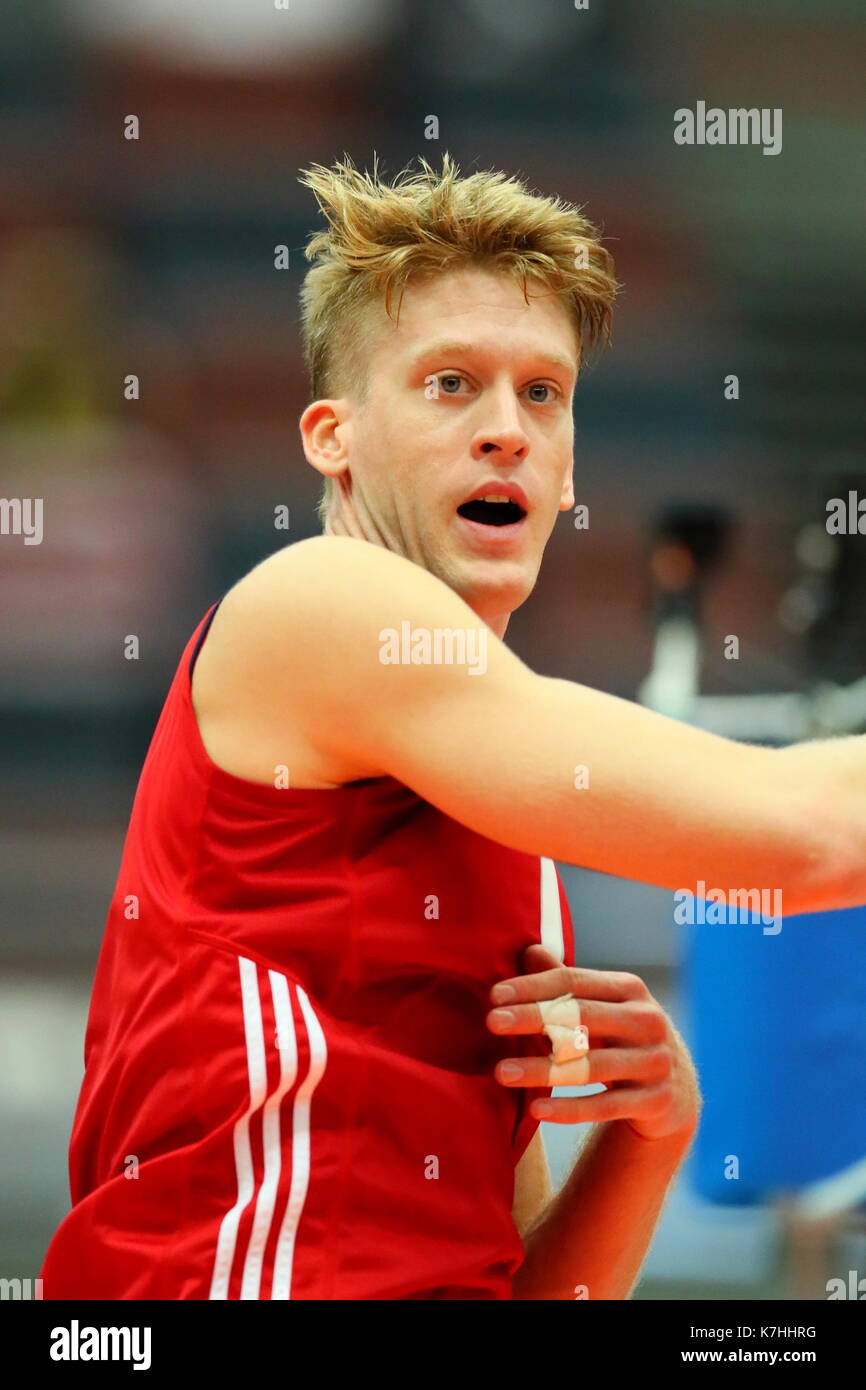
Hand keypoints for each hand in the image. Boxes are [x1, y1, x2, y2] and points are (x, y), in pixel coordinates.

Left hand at [487, 944, 701, 1142]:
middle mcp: (647, 1020)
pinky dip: (570, 1108)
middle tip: (491, 1023)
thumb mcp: (601, 1007)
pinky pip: (606, 1107)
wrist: (676, 1092)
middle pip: (581, 1016)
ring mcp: (656, 1062)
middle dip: (533, 1017)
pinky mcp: (657, 1101)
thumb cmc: (622, 1038)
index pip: (574, 981)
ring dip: (542, 1068)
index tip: (494, 996)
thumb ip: (566, 984)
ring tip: (501, 1073)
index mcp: (630, 989)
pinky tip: (536, 1109)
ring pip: (591, 1065)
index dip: (533, 986)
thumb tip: (529, 951)